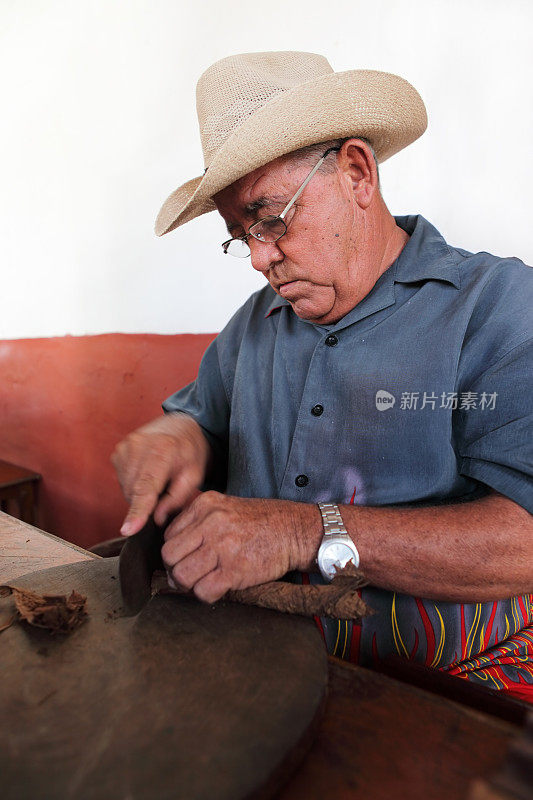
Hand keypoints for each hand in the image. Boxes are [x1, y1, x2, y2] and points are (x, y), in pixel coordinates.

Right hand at [111, 413, 210, 535]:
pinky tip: (147, 473)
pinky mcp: (117, 451)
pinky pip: (122, 481)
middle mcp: (139, 445)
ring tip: (158, 477)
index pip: (147, 487)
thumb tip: (156, 518)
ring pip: (126, 488)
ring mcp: (125, 447)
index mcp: (163, 449)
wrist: (179, 426)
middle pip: (134, 492)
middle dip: (148, 501)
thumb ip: (177, 498)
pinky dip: (134, 484)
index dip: (138, 511)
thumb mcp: (194, 475)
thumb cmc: (189, 452)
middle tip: (166, 488)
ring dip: (140, 493)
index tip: (128, 529)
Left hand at [161, 491, 318, 602]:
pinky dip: (207, 595)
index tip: (186, 559)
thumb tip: (173, 547)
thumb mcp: (226, 507)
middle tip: (189, 575)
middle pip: (169, 556)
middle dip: (176, 570)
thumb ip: (199, 520)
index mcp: (205, 505)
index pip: (168, 535)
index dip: (175, 552)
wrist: (294, 530)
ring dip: (189, 585)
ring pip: (182, 575)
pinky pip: (203, 591)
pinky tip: (218, 588)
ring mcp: (222, 546)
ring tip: (203, 582)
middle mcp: (211, 522)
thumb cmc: (261, 522)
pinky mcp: (235, 569)